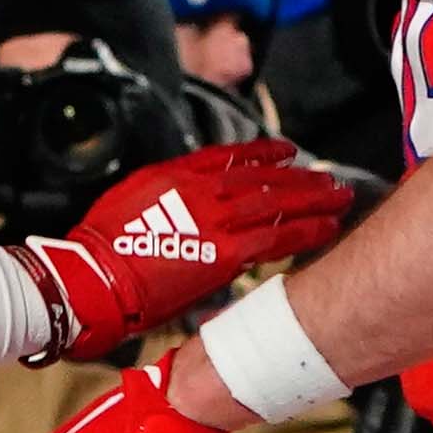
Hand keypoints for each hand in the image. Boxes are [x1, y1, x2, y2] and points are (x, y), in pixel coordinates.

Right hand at [16, 138, 360, 357]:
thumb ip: (170, 196)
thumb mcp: (133, 201)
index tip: (288, 152)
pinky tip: (327, 227)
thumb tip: (192, 203)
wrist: (92, 280)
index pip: (230, 156)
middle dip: (300, 177)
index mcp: (175, 175)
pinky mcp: (224, 255)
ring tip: (339, 197)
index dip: (264, 154)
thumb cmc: (102, 250)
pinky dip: (305, 232)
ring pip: (276, 204)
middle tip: (329, 178)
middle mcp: (200, 191)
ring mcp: (215, 221)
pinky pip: (276, 239)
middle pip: (263, 178)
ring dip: (312, 199)